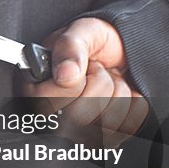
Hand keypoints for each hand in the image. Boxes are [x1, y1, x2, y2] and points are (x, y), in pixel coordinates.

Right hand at [21, 18, 149, 145]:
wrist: (124, 49)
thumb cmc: (96, 42)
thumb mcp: (82, 32)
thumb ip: (70, 46)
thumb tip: (64, 74)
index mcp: (36, 89)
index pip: (48, 102)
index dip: (74, 82)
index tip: (82, 67)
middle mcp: (54, 115)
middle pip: (78, 117)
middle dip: (100, 84)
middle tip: (97, 70)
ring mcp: (81, 129)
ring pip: (104, 125)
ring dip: (118, 92)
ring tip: (109, 79)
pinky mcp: (107, 135)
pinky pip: (126, 128)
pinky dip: (132, 104)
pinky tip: (121, 92)